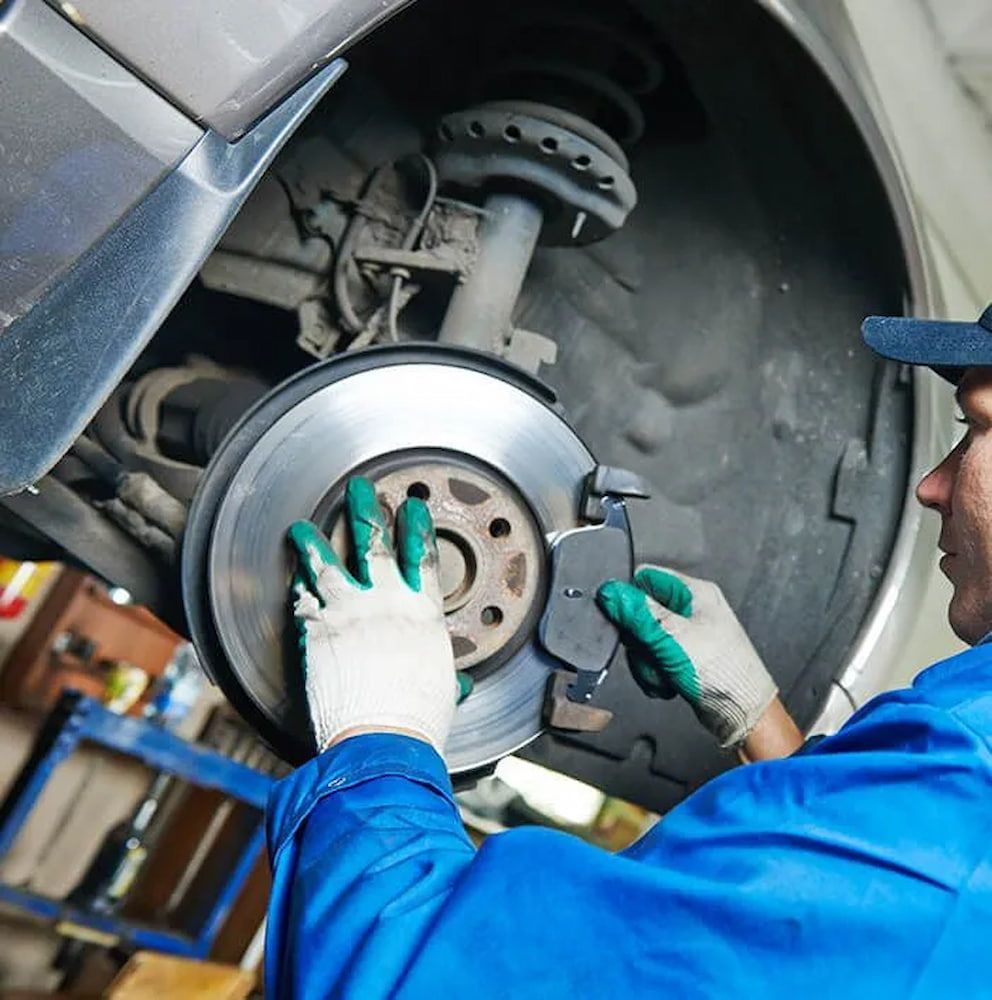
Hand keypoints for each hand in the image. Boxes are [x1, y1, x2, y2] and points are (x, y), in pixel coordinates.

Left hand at [287, 476, 471, 755]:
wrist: (381, 736)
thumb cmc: (415, 719)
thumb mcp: (442, 691)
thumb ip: (448, 680)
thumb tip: (459, 686)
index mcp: (422, 613)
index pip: (422, 558)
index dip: (416, 529)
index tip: (412, 508)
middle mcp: (386, 602)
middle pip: (375, 544)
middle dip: (367, 512)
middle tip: (359, 489)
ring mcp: (349, 611)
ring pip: (328, 562)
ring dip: (315, 540)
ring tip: (303, 526)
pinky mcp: (317, 628)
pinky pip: (304, 593)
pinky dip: (297, 577)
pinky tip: (291, 567)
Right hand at [597, 566, 776, 747]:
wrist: (742, 713)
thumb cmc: (724, 672)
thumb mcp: (672, 636)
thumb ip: (637, 613)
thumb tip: (611, 592)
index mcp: (694, 592)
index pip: (646, 578)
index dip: (628, 597)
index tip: (622, 618)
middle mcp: (692, 610)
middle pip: (640, 613)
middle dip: (639, 640)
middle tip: (650, 652)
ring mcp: (688, 635)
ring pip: (644, 640)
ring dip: (646, 662)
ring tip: (663, 672)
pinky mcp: (684, 657)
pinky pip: (653, 659)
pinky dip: (655, 674)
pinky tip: (667, 682)